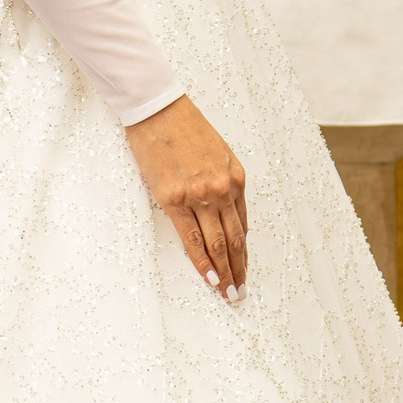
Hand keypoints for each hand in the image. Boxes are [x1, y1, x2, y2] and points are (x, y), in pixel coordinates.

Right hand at [124, 95, 248, 299]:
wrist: (158, 109)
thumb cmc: (186, 129)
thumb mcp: (218, 154)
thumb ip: (224, 184)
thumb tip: (226, 217)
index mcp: (236, 177)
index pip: (242, 225)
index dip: (244, 251)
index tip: (244, 269)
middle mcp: (222, 189)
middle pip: (234, 239)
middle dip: (239, 269)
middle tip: (241, 293)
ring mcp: (199, 196)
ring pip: (217, 244)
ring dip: (225, 272)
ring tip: (230, 294)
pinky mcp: (173, 199)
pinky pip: (191, 239)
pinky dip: (202, 262)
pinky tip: (210, 278)